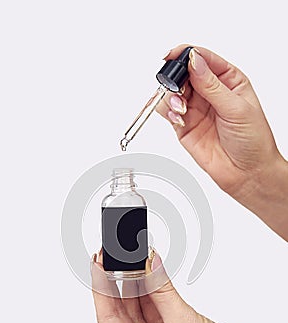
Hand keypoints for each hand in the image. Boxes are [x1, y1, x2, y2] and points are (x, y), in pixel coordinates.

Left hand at [91, 250, 287, 322]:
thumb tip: (149, 262)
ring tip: (133, 264)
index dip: (101, 288)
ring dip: (136, 290)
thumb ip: (161, 289)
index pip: (107, 320)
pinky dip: (150, 300)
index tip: (97, 264)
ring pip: (136, 316)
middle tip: (113, 259)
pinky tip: (148, 279)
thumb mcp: (183, 320)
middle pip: (120, 317)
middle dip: (118, 286)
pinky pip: (150, 320)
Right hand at [157, 45, 287, 240]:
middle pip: (183, 73)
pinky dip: (166, 111)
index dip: (187, 54)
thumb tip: (194, 62)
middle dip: (176, 78)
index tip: (174, 55)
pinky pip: (167, 111)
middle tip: (178, 89)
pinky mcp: (184, 126)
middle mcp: (210, 92)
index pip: (203, 58)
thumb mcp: (237, 108)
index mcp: (228, 80)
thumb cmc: (252, 140)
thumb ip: (212, 85)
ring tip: (180, 108)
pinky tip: (178, 118)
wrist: (247, 173)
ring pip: (172, 91)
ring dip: (170, 96)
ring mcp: (196, 108)